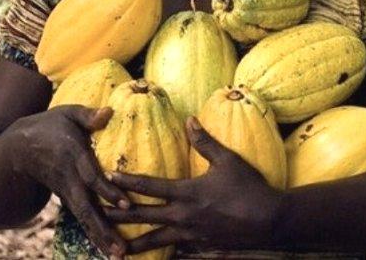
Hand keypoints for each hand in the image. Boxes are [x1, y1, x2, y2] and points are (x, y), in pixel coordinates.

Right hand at [4, 105, 129, 257]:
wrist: (15, 149)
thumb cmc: (49, 125)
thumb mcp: (66, 113)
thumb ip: (88, 115)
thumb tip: (109, 112)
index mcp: (72, 156)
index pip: (91, 177)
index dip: (107, 191)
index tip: (125, 204)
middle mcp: (69, 179)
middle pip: (87, 207)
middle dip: (104, 228)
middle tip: (121, 248)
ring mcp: (66, 191)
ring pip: (84, 218)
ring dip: (101, 237)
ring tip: (119, 256)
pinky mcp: (67, 198)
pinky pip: (82, 218)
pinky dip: (94, 233)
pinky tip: (109, 248)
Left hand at [103, 117, 282, 254]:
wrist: (269, 220)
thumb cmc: (249, 187)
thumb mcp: (228, 160)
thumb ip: (206, 142)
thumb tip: (189, 120)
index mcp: (187, 192)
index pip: (150, 186)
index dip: (127, 181)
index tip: (107, 177)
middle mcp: (183, 215)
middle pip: (143, 216)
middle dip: (118, 214)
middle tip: (96, 214)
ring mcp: (190, 234)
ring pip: (154, 240)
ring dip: (133, 244)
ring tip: (115, 249)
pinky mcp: (200, 245)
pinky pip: (175, 250)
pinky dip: (160, 253)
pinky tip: (153, 256)